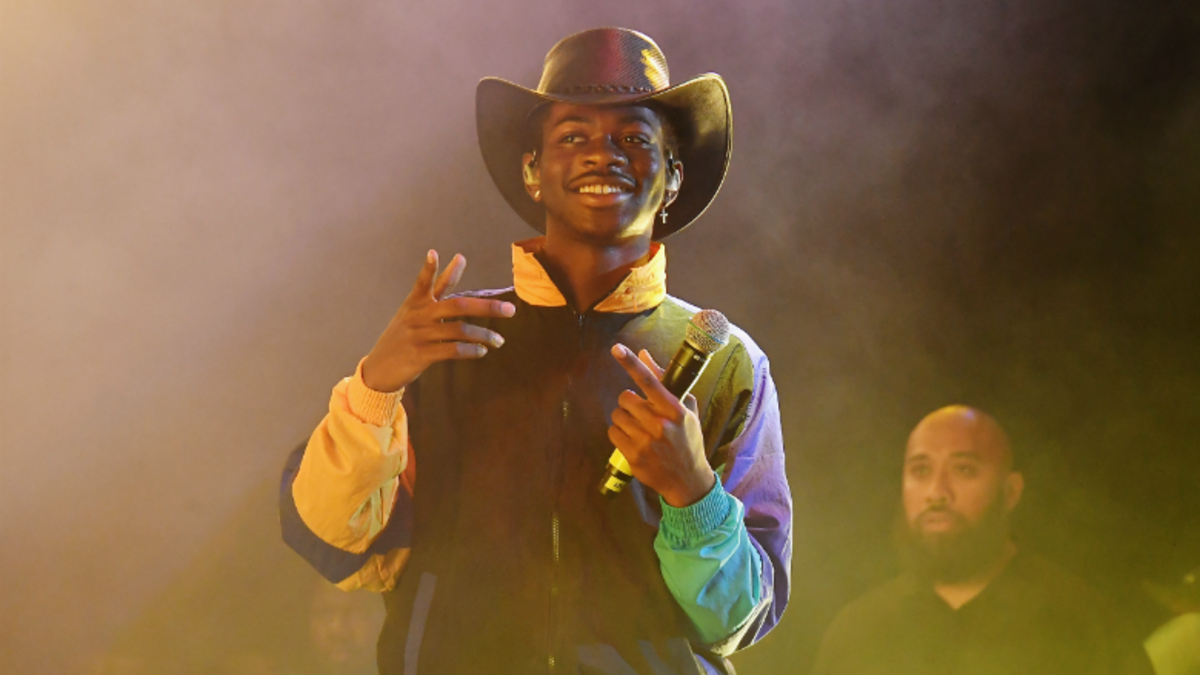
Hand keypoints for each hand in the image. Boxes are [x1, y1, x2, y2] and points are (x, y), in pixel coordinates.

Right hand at [360, 250, 514, 391]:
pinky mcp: (421, 354)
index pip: (428, 282)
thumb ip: (434, 289)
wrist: (378, 369)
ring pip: (459, 330)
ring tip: (499, 341)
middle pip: (458, 306)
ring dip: (483, 335)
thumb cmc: (401, 337)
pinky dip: (470, 350)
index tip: (460, 257)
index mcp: (415, 302)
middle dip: (486, 307)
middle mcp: (418, 315)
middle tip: (510, 310)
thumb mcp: (412, 312)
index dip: (441, 269)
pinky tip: (481, 351)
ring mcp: (419, 334)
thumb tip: (457, 260)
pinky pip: (452, 350)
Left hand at [607, 343, 715, 506]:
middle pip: (625, 398)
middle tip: (639, 411)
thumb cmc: (688, 440)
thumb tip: (644, 355)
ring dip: (623, 418)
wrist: (688, 480)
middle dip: (629, 402)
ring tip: (637, 427)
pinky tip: (632, 439)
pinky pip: (613, 433)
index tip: (616, 348)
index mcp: (674, 410)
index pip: (649, 381)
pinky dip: (618, 433)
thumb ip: (664, 381)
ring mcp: (645, 442)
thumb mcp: (685, 411)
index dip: (631, 363)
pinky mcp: (633, 456)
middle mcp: (659, 424)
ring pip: (617, 415)